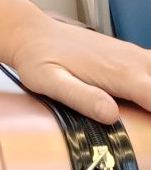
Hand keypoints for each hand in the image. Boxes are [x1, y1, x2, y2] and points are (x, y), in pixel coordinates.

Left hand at [9, 18, 150, 122]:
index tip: (150, 137)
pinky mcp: (126, 54)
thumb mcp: (50, 82)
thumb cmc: (38, 59)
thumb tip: (110, 114)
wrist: (31, 33)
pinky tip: (144, 99)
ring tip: (144, 114)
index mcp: (120, 73)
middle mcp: (131, 61)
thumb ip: (81, 97)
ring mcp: (131, 55)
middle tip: (145, 125)